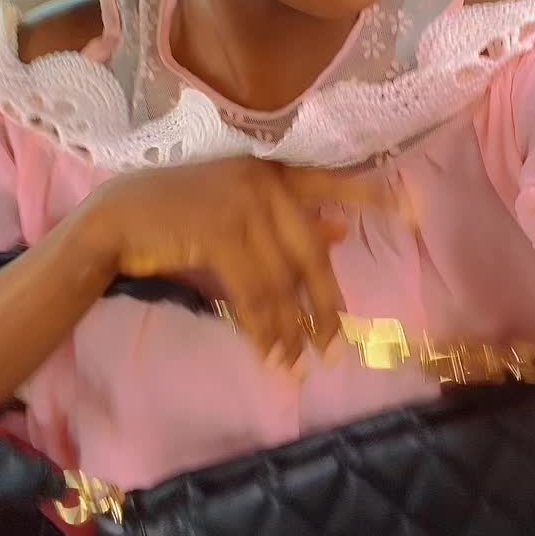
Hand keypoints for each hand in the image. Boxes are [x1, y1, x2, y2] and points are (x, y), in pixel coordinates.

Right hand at [88, 158, 412, 371]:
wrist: (117, 217)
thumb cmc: (178, 211)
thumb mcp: (239, 209)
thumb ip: (290, 220)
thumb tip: (341, 232)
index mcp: (273, 170)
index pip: (333, 182)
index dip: (374, 196)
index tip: (417, 212)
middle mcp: (264, 181)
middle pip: (310, 252)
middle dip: (326, 305)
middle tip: (337, 347)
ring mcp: (241, 203)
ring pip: (281, 281)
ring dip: (291, 329)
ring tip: (298, 365)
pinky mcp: (218, 232)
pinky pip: (253, 294)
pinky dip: (263, 330)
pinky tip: (271, 355)